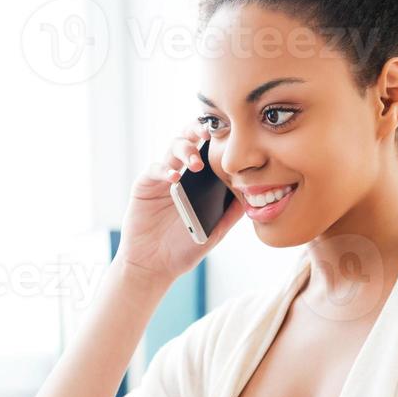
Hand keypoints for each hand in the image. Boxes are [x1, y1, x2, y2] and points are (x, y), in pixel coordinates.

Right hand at [115, 118, 243, 283]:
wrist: (153, 265)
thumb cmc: (182, 249)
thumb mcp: (214, 231)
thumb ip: (230, 214)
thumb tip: (252, 197)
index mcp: (198, 181)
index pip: (208, 151)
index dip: (217, 139)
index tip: (231, 134)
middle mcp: (180, 174)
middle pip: (189, 140)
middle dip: (198, 131)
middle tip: (209, 133)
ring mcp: (162, 178)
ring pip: (172, 149)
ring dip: (185, 150)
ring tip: (196, 163)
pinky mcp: (145, 185)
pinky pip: (154, 169)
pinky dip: (165, 170)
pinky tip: (174, 178)